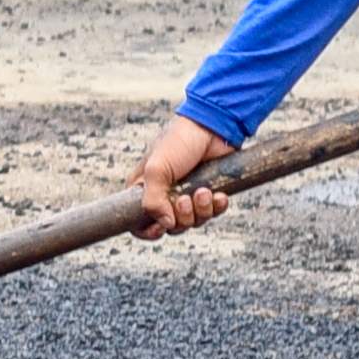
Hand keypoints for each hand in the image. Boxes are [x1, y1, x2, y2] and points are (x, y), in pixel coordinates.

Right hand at [131, 114, 240, 236]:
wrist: (213, 126)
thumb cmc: (178, 142)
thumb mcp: (156, 169)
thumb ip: (153, 201)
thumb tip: (166, 225)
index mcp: (144, 189)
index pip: (138, 222)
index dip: (148, 231)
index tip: (160, 228)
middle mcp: (165, 195)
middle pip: (171, 226)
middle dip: (182, 217)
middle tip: (185, 198)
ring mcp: (188, 194)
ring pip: (193, 221)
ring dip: (201, 210)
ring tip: (204, 191)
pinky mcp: (209, 192)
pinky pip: (212, 213)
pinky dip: (217, 207)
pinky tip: (220, 195)